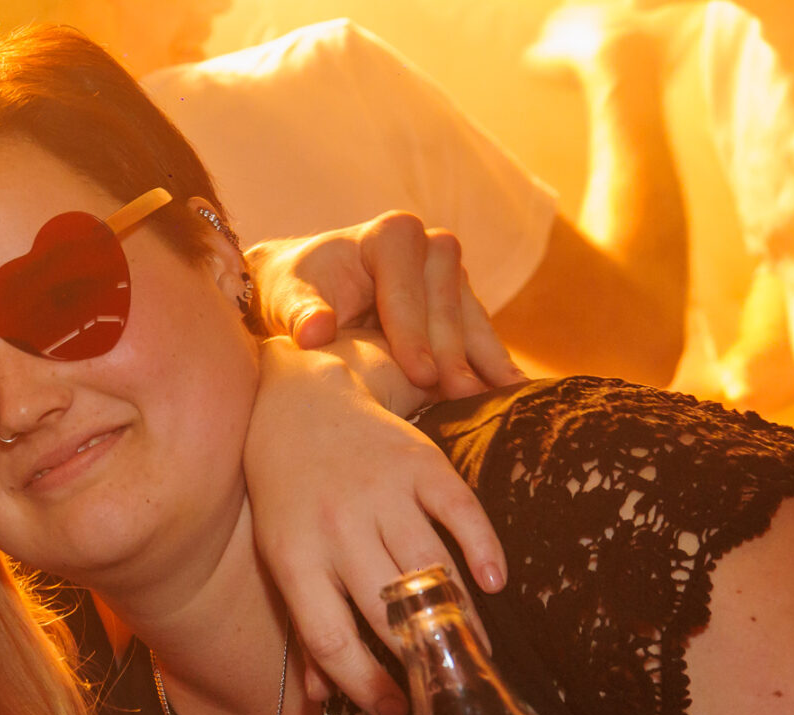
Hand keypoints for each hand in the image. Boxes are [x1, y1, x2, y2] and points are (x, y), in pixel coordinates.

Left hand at [245, 339, 506, 714]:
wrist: (300, 403)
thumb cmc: (289, 496)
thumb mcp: (281, 559)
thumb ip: (304, 626)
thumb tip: (322, 699)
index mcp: (294, 560)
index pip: (332, 641)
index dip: (366, 686)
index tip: (398, 710)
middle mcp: (337, 528)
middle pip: (389, 613)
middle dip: (423, 660)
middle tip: (449, 684)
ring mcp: (380, 493)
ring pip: (432, 570)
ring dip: (461, 617)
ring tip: (477, 648)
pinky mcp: (420, 463)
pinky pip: (463, 515)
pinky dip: (484, 552)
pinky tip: (494, 584)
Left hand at [248, 214, 526, 397]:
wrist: (301, 289)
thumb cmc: (291, 292)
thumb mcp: (285, 299)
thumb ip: (300, 314)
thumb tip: (315, 333)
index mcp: (390, 236)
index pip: (407, 289)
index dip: (413, 334)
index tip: (419, 376)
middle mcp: (428, 246)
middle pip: (447, 304)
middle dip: (453, 352)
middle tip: (461, 395)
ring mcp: (448, 273)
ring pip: (471, 319)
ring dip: (483, 360)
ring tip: (501, 400)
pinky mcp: (459, 300)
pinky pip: (478, 332)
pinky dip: (490, 362)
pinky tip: (508, 393)